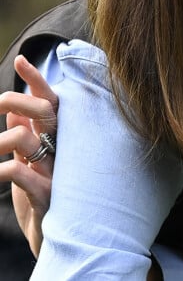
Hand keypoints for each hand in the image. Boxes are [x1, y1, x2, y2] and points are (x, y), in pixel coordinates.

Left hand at [0, 55, 57, 256]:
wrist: (52, 240)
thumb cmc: (39, 197)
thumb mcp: (28, 164)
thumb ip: (23, 136)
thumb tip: (13, 114)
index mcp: (55, 138)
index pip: (50, 101)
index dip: (36, 80)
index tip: (20, 60)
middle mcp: (60, 148)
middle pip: (44, 111)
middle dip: (15, 102)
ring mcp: (56, 169)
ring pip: (27, 139)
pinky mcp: (47, 194)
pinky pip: (20, 172)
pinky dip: (0, 170)